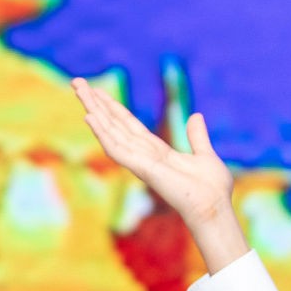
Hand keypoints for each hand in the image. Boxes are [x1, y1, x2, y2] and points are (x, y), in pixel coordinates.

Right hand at [72, 77, 249, 271]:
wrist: (213, 207)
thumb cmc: (211, 189)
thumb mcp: (204, 155)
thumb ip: (197, 137)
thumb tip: (196, 116)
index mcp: (156, 150)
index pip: (128, 124)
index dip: (113, 107)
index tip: (98, 90)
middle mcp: (143, 154)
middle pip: (114, 123)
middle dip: (96, 103)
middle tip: (77, 83)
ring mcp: (140, 161)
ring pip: (110, 131)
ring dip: (93, 110)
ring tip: (78, 89)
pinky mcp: (141, 168)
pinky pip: (116, 148)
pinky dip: (102, 133)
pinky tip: (89, 117)